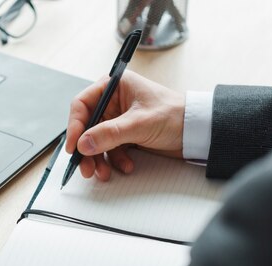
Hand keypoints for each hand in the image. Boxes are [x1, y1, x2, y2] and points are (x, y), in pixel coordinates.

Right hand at [66, 71, 184, 180]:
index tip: (73, 146)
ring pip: (96, 141)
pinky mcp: (125, 135)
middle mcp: (113, 102)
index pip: (82, 105)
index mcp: (114, 87)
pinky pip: (109, 149)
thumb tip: (83, 143)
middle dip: (87, 149)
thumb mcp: (140, 123)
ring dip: (99, 159)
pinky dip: (114, 160)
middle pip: (87, 127)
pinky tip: (126, 165)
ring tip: (103, 173)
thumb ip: (110, 133)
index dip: (74, 126)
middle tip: (86, 167)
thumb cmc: (176, 115)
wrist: (198, 131)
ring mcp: (118, 119)